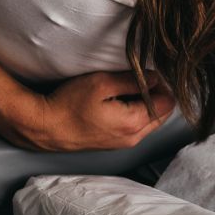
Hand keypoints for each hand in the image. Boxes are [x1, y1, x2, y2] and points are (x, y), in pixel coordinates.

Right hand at [29, 70, 175, 151]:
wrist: (47, 127)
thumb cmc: (71, 103)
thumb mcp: (102, 83)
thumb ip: (132, 80)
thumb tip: (155, 78)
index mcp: (133, 123)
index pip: (167, 103)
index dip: (162, 84)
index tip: (147, 71)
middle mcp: (133, 137)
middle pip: (161, 113)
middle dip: (156, 93)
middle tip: (138, 76)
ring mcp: (124, 142)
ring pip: (149, 120)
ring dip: (145, 102)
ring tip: (125, 86)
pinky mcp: (114, 142)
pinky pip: (136, 126)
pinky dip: (134, 111)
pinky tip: (117, 99)